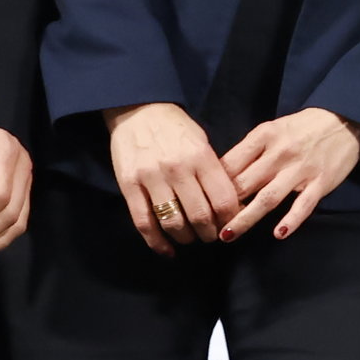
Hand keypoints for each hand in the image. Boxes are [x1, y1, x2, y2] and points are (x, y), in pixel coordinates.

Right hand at [104, 101, 239, 254]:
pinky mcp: (129, 185)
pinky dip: (157, 243)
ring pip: (173, 223)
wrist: (138, 109)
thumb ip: (214, 173)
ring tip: (190, 238)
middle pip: (200, 216)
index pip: (224, 200)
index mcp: (200, 156)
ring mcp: (151, 178)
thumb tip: (231, 207)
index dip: (230, 220)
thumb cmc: (175, 127)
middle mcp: (177, 168)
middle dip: (209, 234)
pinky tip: (167, 250)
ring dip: (186, 238)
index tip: (229, 225)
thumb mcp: (202, 142)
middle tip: (210, 236)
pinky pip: (144, 222)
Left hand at [217, 107, 359, 239]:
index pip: (230, 164)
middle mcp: (280, 153)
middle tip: (207, 225)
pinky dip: (291, 220)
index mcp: (264, 136)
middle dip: (223, 206)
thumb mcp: (273, 129)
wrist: (345, 120)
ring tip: (228, 235)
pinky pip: (303, 205)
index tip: (203, 202)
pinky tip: (278, 233)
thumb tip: (223, 174)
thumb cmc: (303, 127)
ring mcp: (300, 170)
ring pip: (267, 198)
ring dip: (245, 218)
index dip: (213, 185)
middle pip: (244, 184)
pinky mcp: (320, 183)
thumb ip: (251, 150)